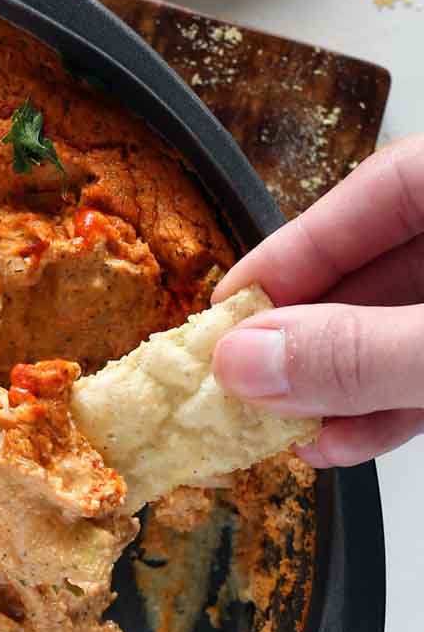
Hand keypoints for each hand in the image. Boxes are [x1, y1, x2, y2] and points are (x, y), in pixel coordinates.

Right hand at [212, 133, 423, 466]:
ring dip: (341, 384)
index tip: (226, 310)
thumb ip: (364, 351)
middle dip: (309, 335)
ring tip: (280, 428)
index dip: (293, 251)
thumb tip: (248, 361)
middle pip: (381, 266)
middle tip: (241, 382)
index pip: (375, 191)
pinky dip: (390, 406)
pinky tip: (343, 440)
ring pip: (404, 327)